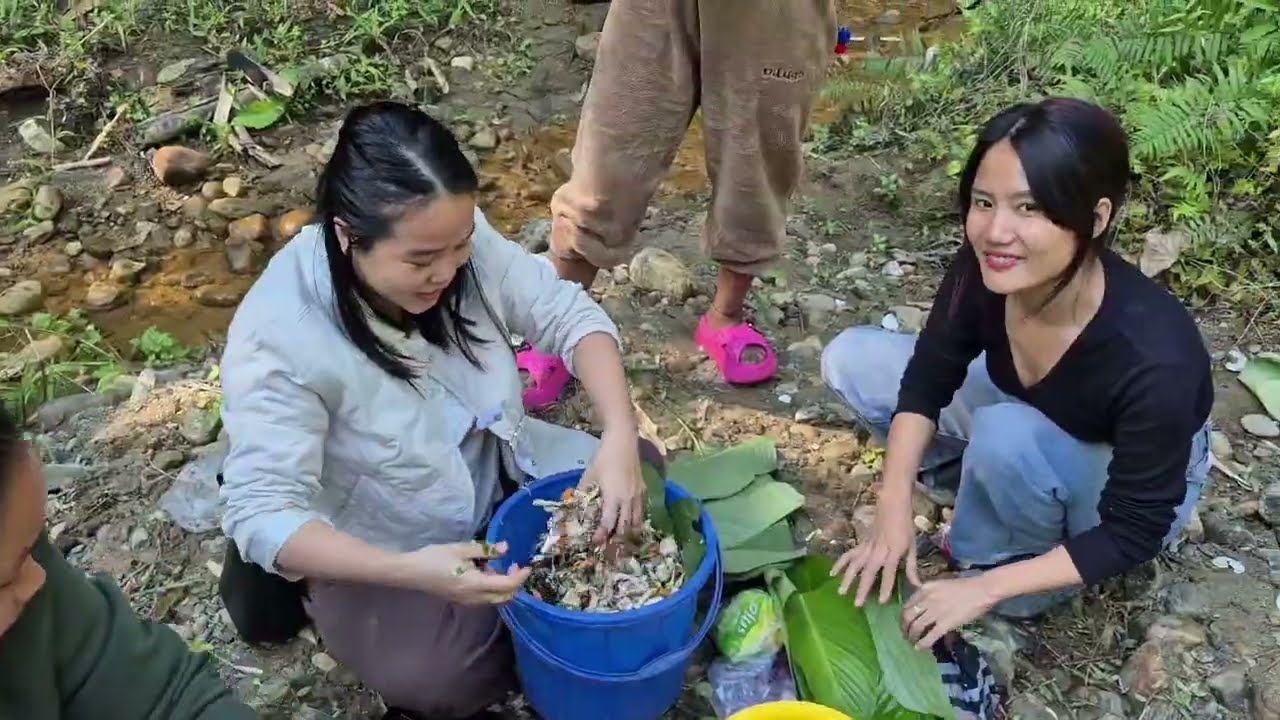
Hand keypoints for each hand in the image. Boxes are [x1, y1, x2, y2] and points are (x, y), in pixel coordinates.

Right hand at [403, 541, 529, 604]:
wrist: (410, 573)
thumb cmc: (435, 558)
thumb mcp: (462, 549)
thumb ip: (486, 550)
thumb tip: (506, 548)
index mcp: (476, 585)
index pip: (507, 586)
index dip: (520, 577)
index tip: (528, 565)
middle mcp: (475, 598)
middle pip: (504, 597)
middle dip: (514, 583)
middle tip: (514, 565)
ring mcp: (467, 602)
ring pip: (494, 598)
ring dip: (502, 585)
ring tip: (495, 564)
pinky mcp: (461, 600)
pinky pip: (484, 597)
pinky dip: (491, 586)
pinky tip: (482, 571)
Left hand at [580, 429, 645, 542]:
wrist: (623, 442)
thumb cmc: (604, 458)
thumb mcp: (589, 476)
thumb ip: (582, 493)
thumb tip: (574, 506)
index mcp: (613, 497)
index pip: (608, 523)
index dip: (602, 535)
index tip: (595, 543)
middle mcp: (628, 499)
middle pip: (625, 527)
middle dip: (617, 539)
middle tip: (609, 547)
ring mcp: (638, 495)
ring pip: (637, 521)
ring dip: (629, 533)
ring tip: (622, 540)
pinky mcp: (644, 490)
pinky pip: (642, 511)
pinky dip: (637, 521)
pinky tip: (632, 524)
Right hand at [832, 489, 920, 605]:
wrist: (892, 506)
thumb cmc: (905, 527)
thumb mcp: (912, 547)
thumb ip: (912, 567)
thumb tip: (917, 586)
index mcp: (893, 553)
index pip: (889, 573)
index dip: (886, 587)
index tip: (881, 601)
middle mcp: (878, 552)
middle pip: (869, 572)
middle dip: (862, 588)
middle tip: (856, 604)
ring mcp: (867, 547)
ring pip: (855, 564)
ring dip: (847, 578)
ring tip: (841, 592)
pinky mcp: (861, 544)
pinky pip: (849, 555)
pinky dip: (840, 563)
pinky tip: (833, 573)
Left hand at [902, 573, 999, 649]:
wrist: (981, 590)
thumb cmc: (965, 586)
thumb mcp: (940, 585)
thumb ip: (929, 594)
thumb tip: (923, 606)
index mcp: (925, 589)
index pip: (908, 604)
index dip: (904, 616)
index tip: (905, 622)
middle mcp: (927, 599)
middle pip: (908, 616)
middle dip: (904, 627)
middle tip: (905, 634)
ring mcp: (935, 612)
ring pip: (916, 627)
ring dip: (912, 636)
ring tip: (912, 642)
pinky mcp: (945, 623)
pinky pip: (930, 636)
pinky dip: (923, 643)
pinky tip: (920, 648)